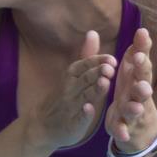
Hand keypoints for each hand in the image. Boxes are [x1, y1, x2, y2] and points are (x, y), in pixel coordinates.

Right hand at [34, 30, 116, 147]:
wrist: (43, 124)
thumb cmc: (65, 96)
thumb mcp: (74, 74)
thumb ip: (86, 55)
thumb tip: (93, 32)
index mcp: (72, 75)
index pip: (84, 65)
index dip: (97, 62)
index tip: (112, 59)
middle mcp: (70, 88)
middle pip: (85, 79)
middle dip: (97, 73)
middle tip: (111, 68)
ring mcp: (71, 106)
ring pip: (84, 96)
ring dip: (93, 89)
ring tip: (104, 83)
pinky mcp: (72, 123)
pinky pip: (78, 117)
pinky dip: (84, 113)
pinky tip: (90, 109)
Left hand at [106, 27, 156, 151]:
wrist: (139, 126)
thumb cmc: (134, 91)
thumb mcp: (135, 72)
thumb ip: (138, 53)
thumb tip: (142, 30)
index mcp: (138, 79)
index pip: (142, 67)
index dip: (141, 59)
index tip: (138, 49)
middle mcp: (139, 96)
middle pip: (143, 89)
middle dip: (142, 83)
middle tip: (140, 76)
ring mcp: (133, 113)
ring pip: (135, 110)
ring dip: (135, 108)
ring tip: (135, 106)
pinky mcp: (125, 127)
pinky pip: (123, 129)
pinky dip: (122, 131)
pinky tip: (120, 134)